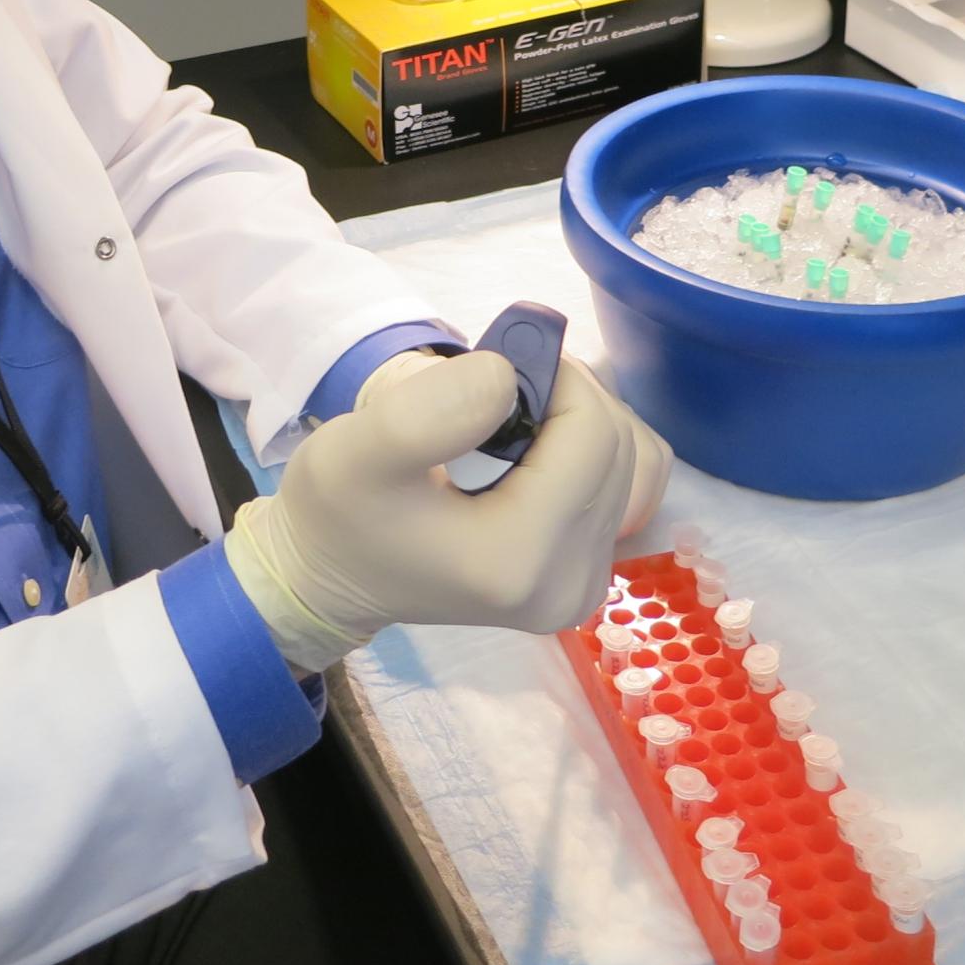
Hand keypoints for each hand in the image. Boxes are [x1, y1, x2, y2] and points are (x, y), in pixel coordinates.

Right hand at [222, 349, 670, 673]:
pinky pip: (629, 490)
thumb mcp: (354, 452)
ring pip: (630, 462)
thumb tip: (508, 378)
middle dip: (563, 399)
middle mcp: (569, 588)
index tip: (490, 372)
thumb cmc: (339, 512)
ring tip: (504, 433)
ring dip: (577, 422)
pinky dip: (591, 454)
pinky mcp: (587, 584)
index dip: (552, 377)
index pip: (592, 432)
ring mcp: (583, 592)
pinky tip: (537, 457)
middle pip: (616, 446)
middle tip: (488, 399)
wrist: (334, 572)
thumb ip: (428, 413)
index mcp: (518, 561)